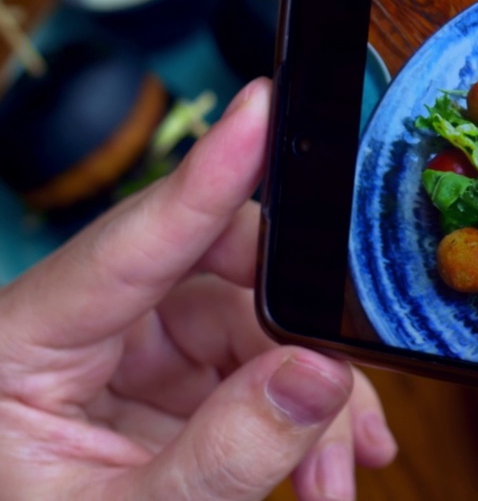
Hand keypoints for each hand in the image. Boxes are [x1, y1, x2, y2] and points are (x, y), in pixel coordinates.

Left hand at [0, 79, 397, 500]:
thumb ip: (223, 454)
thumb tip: (319, 375)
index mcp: (19, 344)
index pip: (129, 239)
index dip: (206, 172)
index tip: (260, 108)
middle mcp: (81, 327)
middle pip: (218, 271)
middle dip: (301, 328)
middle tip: (347, 376)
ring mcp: (133, 351)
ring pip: (259, 323)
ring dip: (318, 391)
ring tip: (341, 467)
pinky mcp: (176, 377)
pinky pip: (264, 365)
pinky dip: (311, 411)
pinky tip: (337, 455)